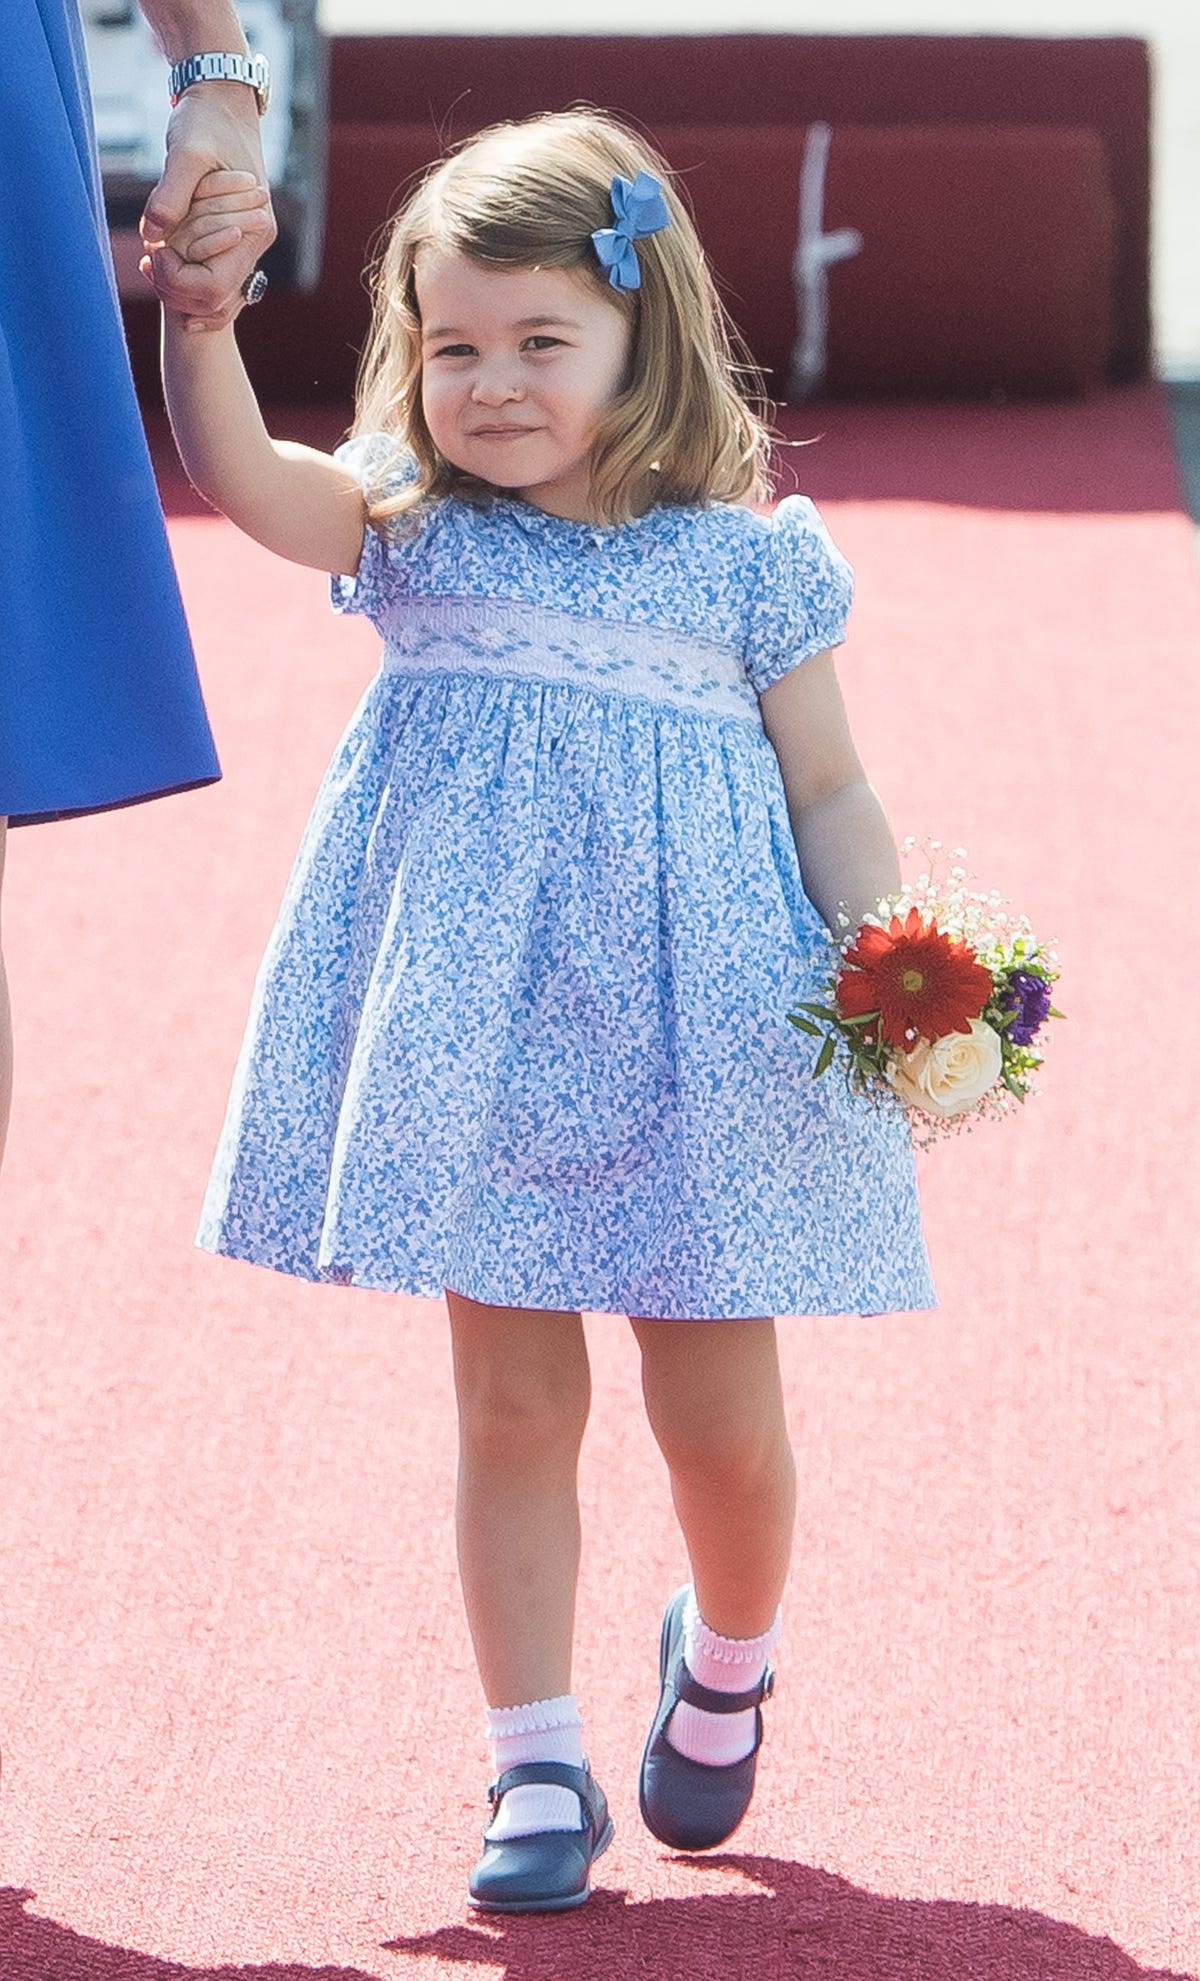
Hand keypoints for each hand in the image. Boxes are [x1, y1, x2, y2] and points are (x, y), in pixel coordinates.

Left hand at [140, 84, 276, 327]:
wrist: (222, 101)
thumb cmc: (206, 122)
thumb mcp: (185, 152)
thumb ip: (170, 196)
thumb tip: (152, 238)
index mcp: (253, 229)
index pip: (213, 287)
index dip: (177, 280)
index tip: (153, 250)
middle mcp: (255, 245)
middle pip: (213, 301)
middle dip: (174, 288)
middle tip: (147, 259)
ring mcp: (245, 245)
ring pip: (213, 299)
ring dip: (177, 289)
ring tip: (150, 260)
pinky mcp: (231, 240)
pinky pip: (213, 283)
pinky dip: (186, 283)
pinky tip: (161, 262)